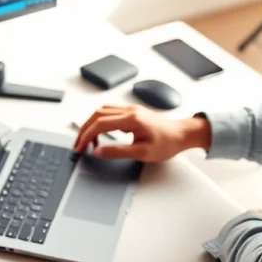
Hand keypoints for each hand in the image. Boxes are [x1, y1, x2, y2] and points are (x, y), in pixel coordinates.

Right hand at [72, 104, 210, 161]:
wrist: (182, 134)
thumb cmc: (167, 143)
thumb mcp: (142, 152)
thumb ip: (118, 152)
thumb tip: (98, 151)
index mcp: (131, 119)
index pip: (100, 124)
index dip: (86, 136)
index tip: (80, 147)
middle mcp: (129, 110)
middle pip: (97, 115)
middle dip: (84, 130)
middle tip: (79, 145)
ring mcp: (131, 109)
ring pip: (102, 111)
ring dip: (92, 124)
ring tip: (89, 141)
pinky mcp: (132, 112)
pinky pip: (110, 112)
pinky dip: (100, 122)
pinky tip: (102, 134)